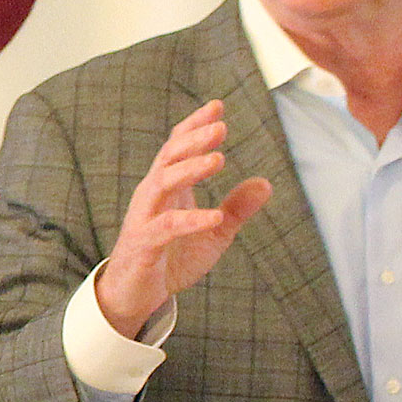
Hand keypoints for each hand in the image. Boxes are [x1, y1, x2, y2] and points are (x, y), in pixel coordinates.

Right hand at [89, 98, 272, 338]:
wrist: (135, 295)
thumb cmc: (171, 259)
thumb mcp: (214, 234)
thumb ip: (236, 209)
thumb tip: (266, 183)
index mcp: (169, 188)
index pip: (178, 147)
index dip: (195, 126)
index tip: (218, 106)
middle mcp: (153, 196)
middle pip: (169, 157)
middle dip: (193, 139)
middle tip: (221, 126)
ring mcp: (145, 218)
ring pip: (162, 183)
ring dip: (189, 169)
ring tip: (218, 159)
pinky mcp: (143, 244)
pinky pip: (166, 227)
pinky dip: (191, 221)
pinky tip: (214, 217)